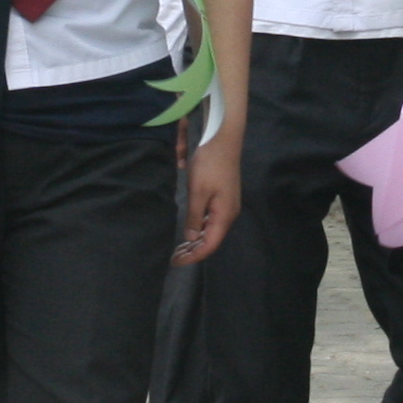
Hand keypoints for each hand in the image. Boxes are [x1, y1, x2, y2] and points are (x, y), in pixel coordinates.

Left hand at [176, 122, 240, 262]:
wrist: (224, 141)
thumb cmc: (210, 165)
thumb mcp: (198, 191)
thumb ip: (194, 216)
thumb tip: (191, 237)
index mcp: (224, 215)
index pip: (209, 245)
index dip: (194, 256)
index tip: (176, 262)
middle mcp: (228, 214)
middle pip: (211, 240)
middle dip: (193, 251)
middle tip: (174, 258)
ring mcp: (226, 205)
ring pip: (211, 230)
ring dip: (195, 240)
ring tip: (179, 249)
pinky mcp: (223, 198)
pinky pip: (211, 220)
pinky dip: (199, 228)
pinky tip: (190, 230)